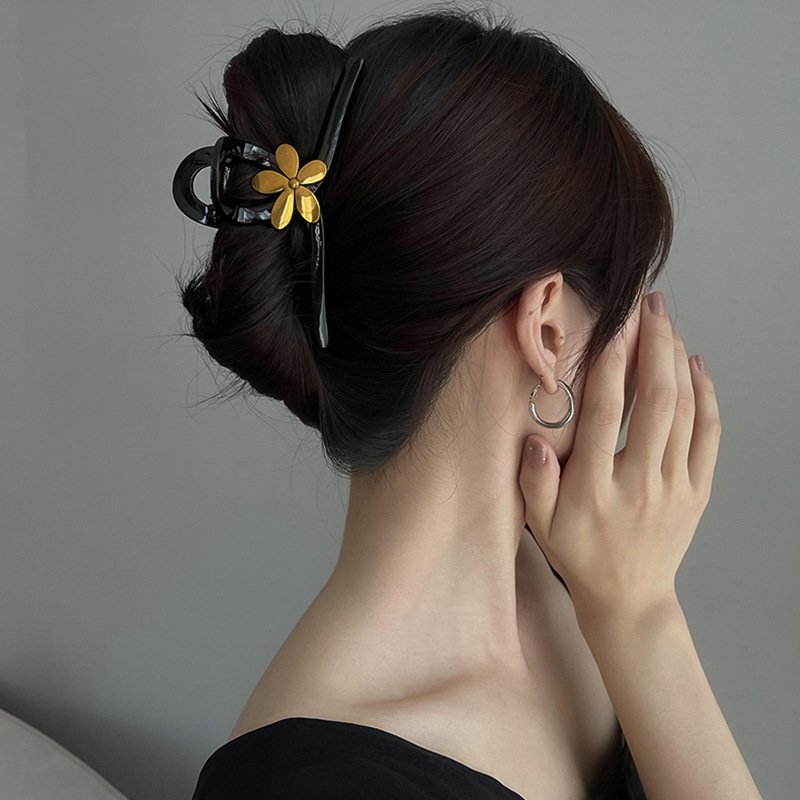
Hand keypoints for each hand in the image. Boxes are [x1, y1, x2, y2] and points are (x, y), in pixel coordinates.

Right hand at [518, 291, 720, 624]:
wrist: (630, 598)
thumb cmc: (581, 555)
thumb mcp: (543, 526)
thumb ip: (535, 482)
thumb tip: (534, 441)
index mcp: (598, 488)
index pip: (607, 414)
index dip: (610, 364)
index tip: (612, 325)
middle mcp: (641, 482)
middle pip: (656, 401)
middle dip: (654, 345)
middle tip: (649, 305)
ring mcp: (676, 485)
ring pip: (686, 411)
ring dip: (678, 361)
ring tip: (668, 323)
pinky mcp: (698, 490)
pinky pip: (709, 435)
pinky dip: (708, 396)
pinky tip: (697, 366)